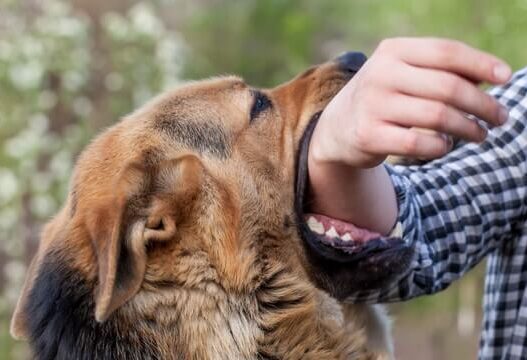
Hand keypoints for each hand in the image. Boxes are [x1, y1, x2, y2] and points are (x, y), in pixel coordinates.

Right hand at [307, 38, 511, 233]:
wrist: (337, 127)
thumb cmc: (383, 97)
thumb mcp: (404, 74)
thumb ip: (441, 71)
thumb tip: (492, 75)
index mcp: (392, 51)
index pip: (446, 52)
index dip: (481, 63)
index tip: (506, 77)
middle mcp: (380, 74)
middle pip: (448, 87)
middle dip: (482, 104)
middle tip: (500, 117)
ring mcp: (373, 105)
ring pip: (438, 117)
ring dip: (468, 128)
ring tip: (480, 134)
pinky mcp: (369, 135)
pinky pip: (419, 143)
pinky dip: (440, 147)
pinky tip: (445, 145)